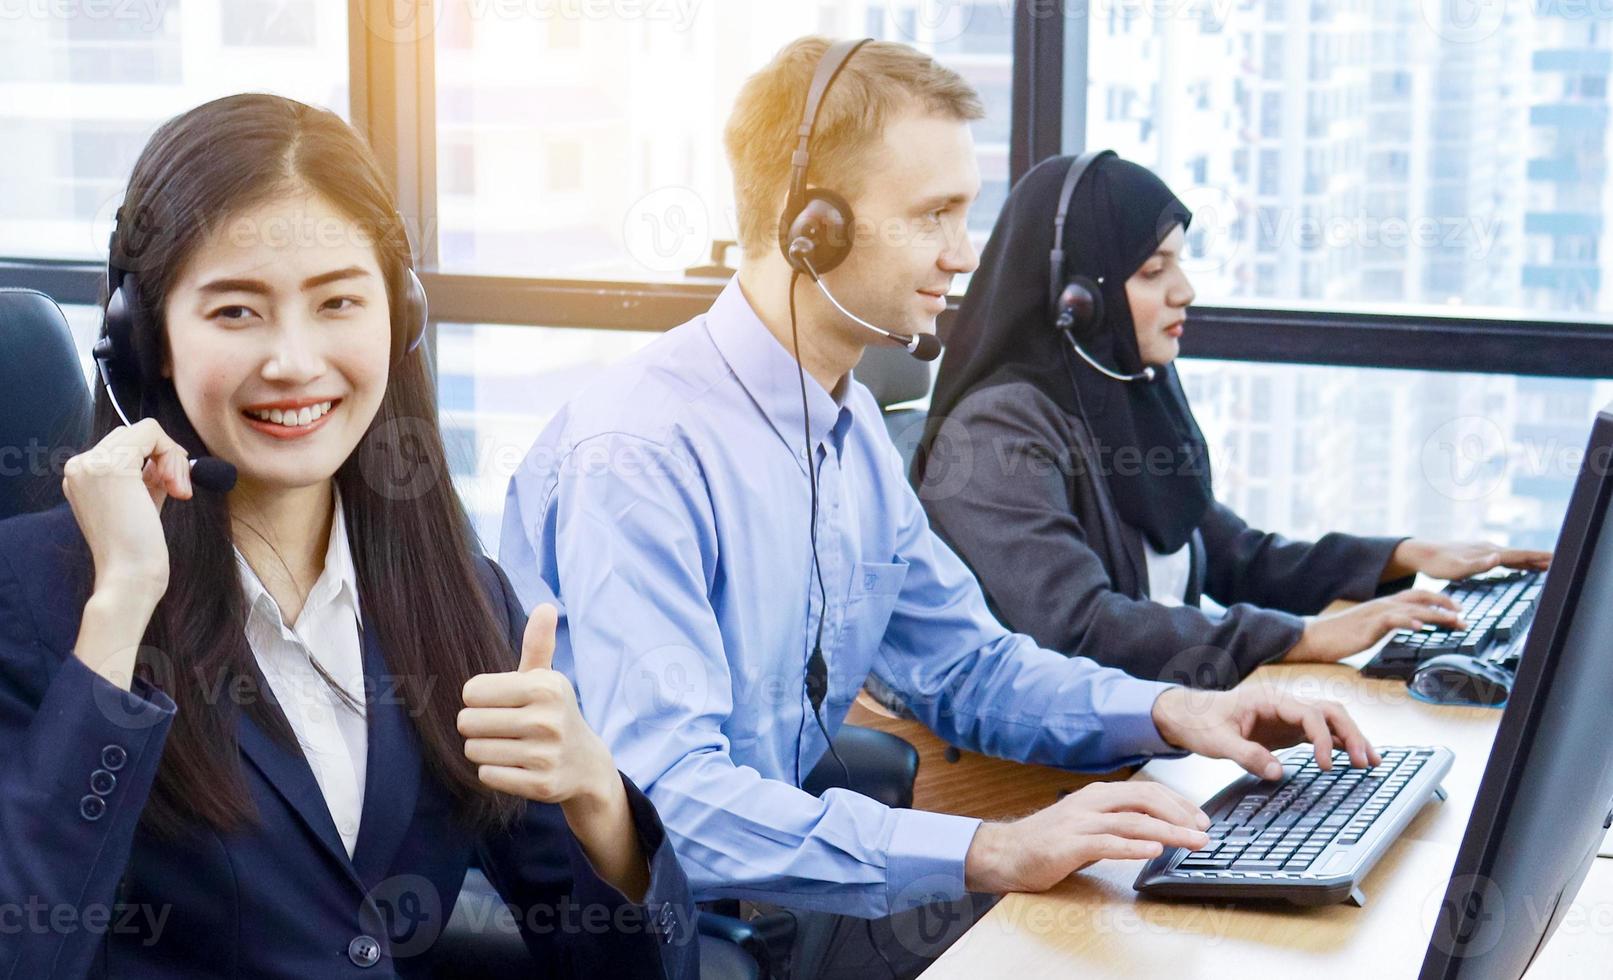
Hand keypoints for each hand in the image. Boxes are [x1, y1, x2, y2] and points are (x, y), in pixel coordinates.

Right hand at [63, 419, 192, 688]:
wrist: (128, 577)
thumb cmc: (139, 549)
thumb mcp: (141, 502)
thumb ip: (147, 476)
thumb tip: (167, 454)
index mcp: (81, 476)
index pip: (124, 445)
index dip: (157, 460)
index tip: (172, 490)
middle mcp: (79, 466)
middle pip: (135, 434)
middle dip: (167, 457)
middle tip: (178, 491)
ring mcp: (92, 463)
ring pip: (146, 431)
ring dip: (173, 458)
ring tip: (178, 492)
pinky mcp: (112, 465)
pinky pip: (153, 433)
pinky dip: (174, 456)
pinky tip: (176, 487)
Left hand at [459, 604, 619, 808]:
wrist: (586, 764)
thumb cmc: (553, 713)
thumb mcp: (547, 679)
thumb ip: (538, 644)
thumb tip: (546, 606)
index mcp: (544, 686)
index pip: (471, 691)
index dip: (479, 699)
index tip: (502, 704)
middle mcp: (546, 719)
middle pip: (467, 722)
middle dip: (477, 726)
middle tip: (502, 728)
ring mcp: (545, 754)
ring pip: (474, 750)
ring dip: (484, 750)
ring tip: (510, 746)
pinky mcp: (541, 785)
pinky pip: (487, 775)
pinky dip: (494, 771)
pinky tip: (516, 766)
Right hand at [964, 781, 1211, 893]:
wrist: (1005, 852)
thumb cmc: (1047, 841)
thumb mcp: (1088, 824)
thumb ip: (1118, 823)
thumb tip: (1157, 830)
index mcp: (1098, 795)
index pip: (1147, 791)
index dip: (1178, 804)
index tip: (1200, 820)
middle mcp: (1091, 803)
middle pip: (1145, 800)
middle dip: (1180, 815)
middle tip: (1204, 831)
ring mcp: (1080, 823)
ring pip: (1133, 822)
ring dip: (1168, 833)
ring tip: (1192, 842)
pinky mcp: (1069, 845)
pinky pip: (1107, 843)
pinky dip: (1133, 847)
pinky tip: (1153, 851)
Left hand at [1150, 682, 1379, 781]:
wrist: (1186, 714)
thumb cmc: (1199, 721)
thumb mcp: (1216, 741)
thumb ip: (1246, 755)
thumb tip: (1277, 773)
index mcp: (1268, 699)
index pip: (1308, 714)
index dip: (1322, 739)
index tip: (1326, 766)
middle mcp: (1283, 703)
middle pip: (1329, 711)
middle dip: (1351, 734)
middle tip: (1364, 763)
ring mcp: (1287, 716)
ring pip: (1329, 720)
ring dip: (1351, 738)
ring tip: (1371, 762)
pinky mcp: (1286, 729)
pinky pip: (1320, 732)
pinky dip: (1339, 744)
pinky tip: (1353, 758)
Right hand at [1284, 589, 1464, 662]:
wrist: (1315, 637)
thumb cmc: (1340, 636)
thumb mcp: (1370, 628)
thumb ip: (1388, 625)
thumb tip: (1406, 627)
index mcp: (1384, 604)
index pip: (1417, 596)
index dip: (1440, 600)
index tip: (1458, 610)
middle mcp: (1383, 605)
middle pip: (1420, 598)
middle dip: (1445, 605)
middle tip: (1464, 615)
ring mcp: (1375, 614)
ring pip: (1411, 608)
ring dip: (1435, 615)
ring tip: (1453, 621)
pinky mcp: (1368, 625)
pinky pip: (1391, 620)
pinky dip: (1407, 622)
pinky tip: (1419, 627)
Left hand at [1385, 538, 1550, 581]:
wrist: (1421, 554)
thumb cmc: (1437, 565)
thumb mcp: (1456, 569)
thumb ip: (1477, 565)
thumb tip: (1498, 558)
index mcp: (1488, 553)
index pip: (1519, 555)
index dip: (1538, 558)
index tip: (1557, 559)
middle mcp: (1490, 550)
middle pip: (1521, 555)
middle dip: (1541, 558)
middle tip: (1562, 562)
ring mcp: (1485, 552)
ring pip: (1514, 556)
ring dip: (1531, 560)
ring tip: (1549, 565)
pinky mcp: (1479, 556)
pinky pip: (1505, 559)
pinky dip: (1518, 562)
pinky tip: (1522, 566)